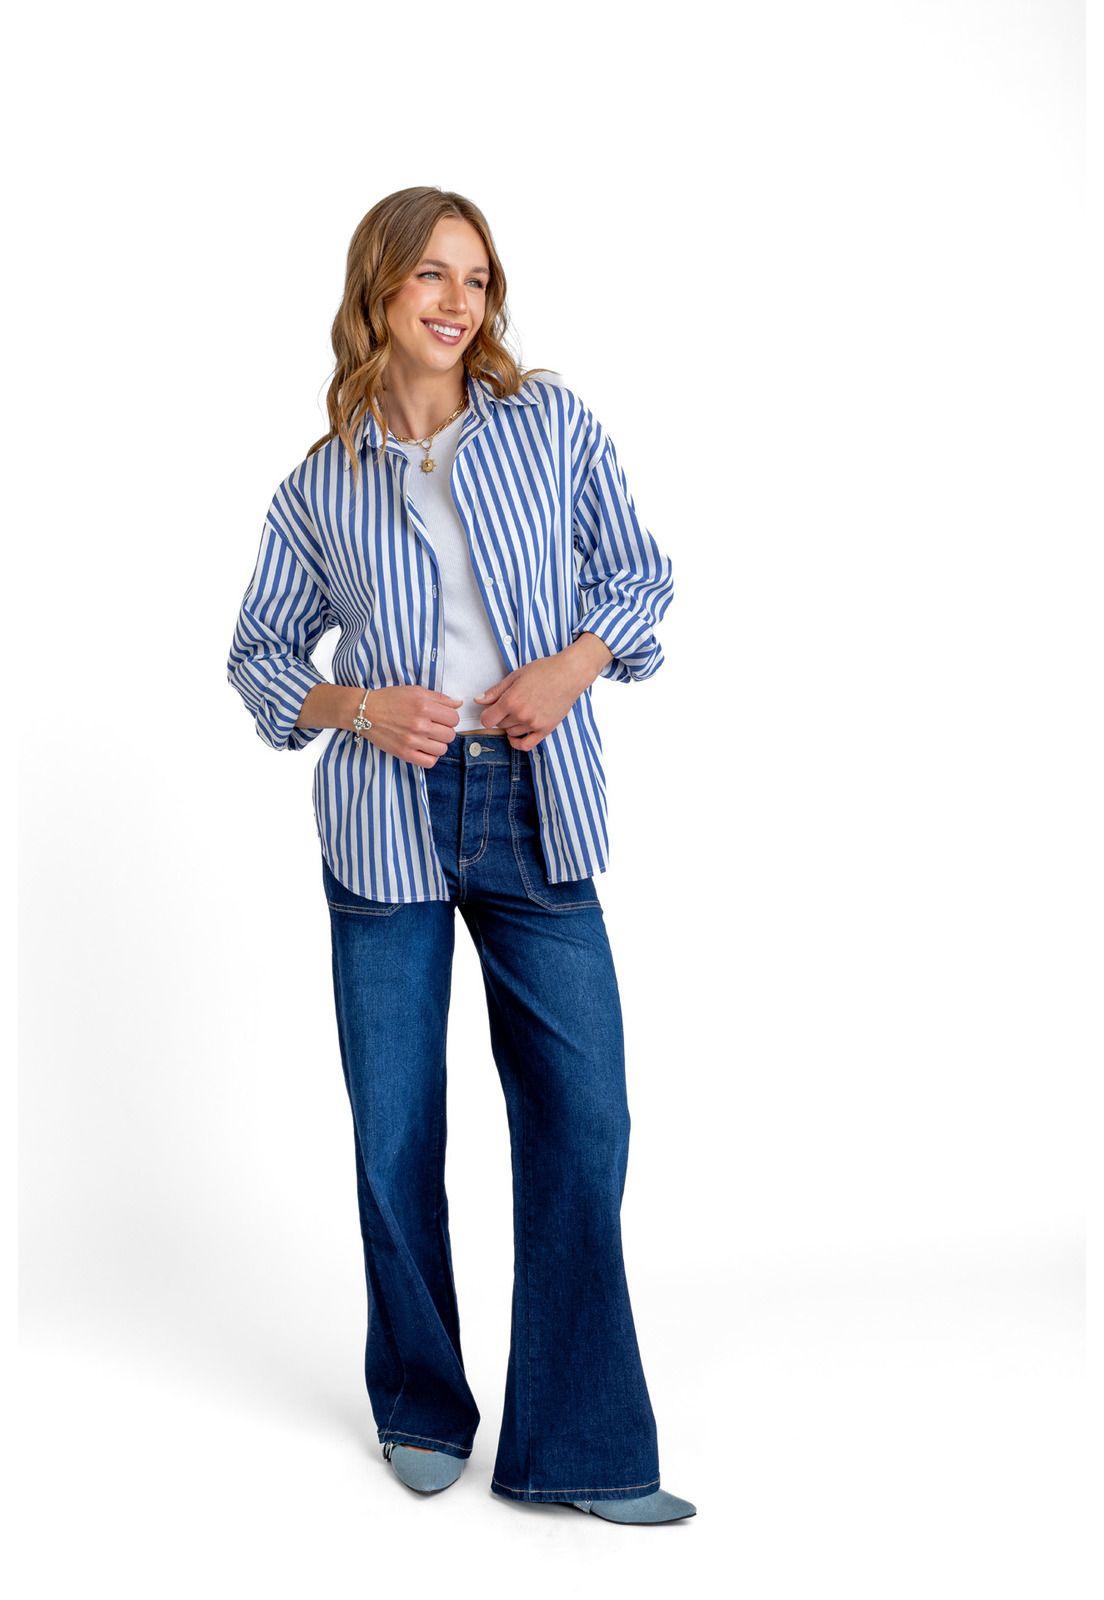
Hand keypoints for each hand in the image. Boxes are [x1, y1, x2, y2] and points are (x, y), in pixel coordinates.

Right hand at [352, 685, 463, 767]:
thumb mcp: (416, 691)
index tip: (442, 718)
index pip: (454, 718)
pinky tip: (424, 749)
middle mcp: (419, 724)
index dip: (450, 718)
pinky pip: (429, 762)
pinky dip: (430, 757)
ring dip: (438, 744)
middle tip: (435, 728)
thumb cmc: (390, 699)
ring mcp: (412, 740)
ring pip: (442, 749)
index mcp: (424, 706)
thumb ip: (439, 698)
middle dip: (445, 731)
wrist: (366, 712)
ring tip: (429, 738)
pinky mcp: (404, 753)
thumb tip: (458, 704)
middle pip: (450, 735)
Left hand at [473, 638, 609, 749]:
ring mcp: (533, 724)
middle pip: (499, 725)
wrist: (569, 675)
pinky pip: (526, 745)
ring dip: (510, 725)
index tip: (491, 709)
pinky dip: (517, 743)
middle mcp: (521, 715)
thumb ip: (495, 691)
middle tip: (509, 705)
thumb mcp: (515, 676)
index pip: (487, 719)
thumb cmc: (544, 671)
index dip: (486, 714)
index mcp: (511, 700)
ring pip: (511, 733)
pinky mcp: (545, 730)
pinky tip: (516, 735)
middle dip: (500, 716)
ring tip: (519, 712)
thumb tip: (478, 701)